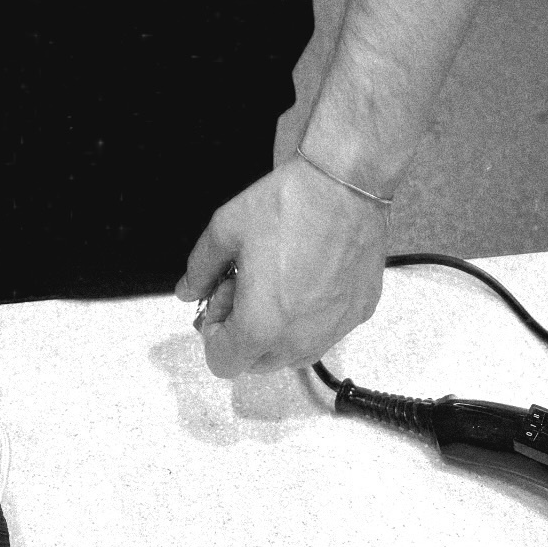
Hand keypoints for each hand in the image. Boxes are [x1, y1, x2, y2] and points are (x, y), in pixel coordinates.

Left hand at [175, 155, 388, 377]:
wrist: (344, 183)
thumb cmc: (288, 204)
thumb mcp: (226, 228)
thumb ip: (201, 268)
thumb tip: (189, 290)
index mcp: (262, 325)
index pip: (223, 363)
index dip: (214, 332)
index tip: (222, 299)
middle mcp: (300, 339)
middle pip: (258, 362)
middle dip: (244, 331)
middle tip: (246, 284)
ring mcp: (334, 329)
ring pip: (294, 352)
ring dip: (278, 329)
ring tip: (279, 277)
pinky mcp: (358, 313)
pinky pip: (326, 330)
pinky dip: (311, 315)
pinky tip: (309, 274)